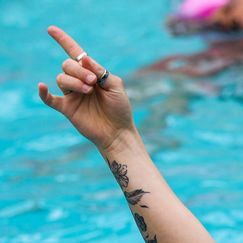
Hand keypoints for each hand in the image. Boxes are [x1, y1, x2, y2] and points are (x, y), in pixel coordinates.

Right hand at [38, 26, 134, 150]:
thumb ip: (100, 71)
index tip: (51, 29)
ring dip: (74, 82)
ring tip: (88, 91)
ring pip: (62, 79)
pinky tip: (42, 86)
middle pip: (67, 65)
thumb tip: (83, 57)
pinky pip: (49, 99)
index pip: (75, 54)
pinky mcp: (67, 108)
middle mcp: (79, 82)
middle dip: (79, 70)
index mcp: (92, 73)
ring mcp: (72, 95)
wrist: (118, 132)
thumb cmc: (120, 108)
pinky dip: (43, 92)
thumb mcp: (115, 85)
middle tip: (92, 82)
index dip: (63, 41)